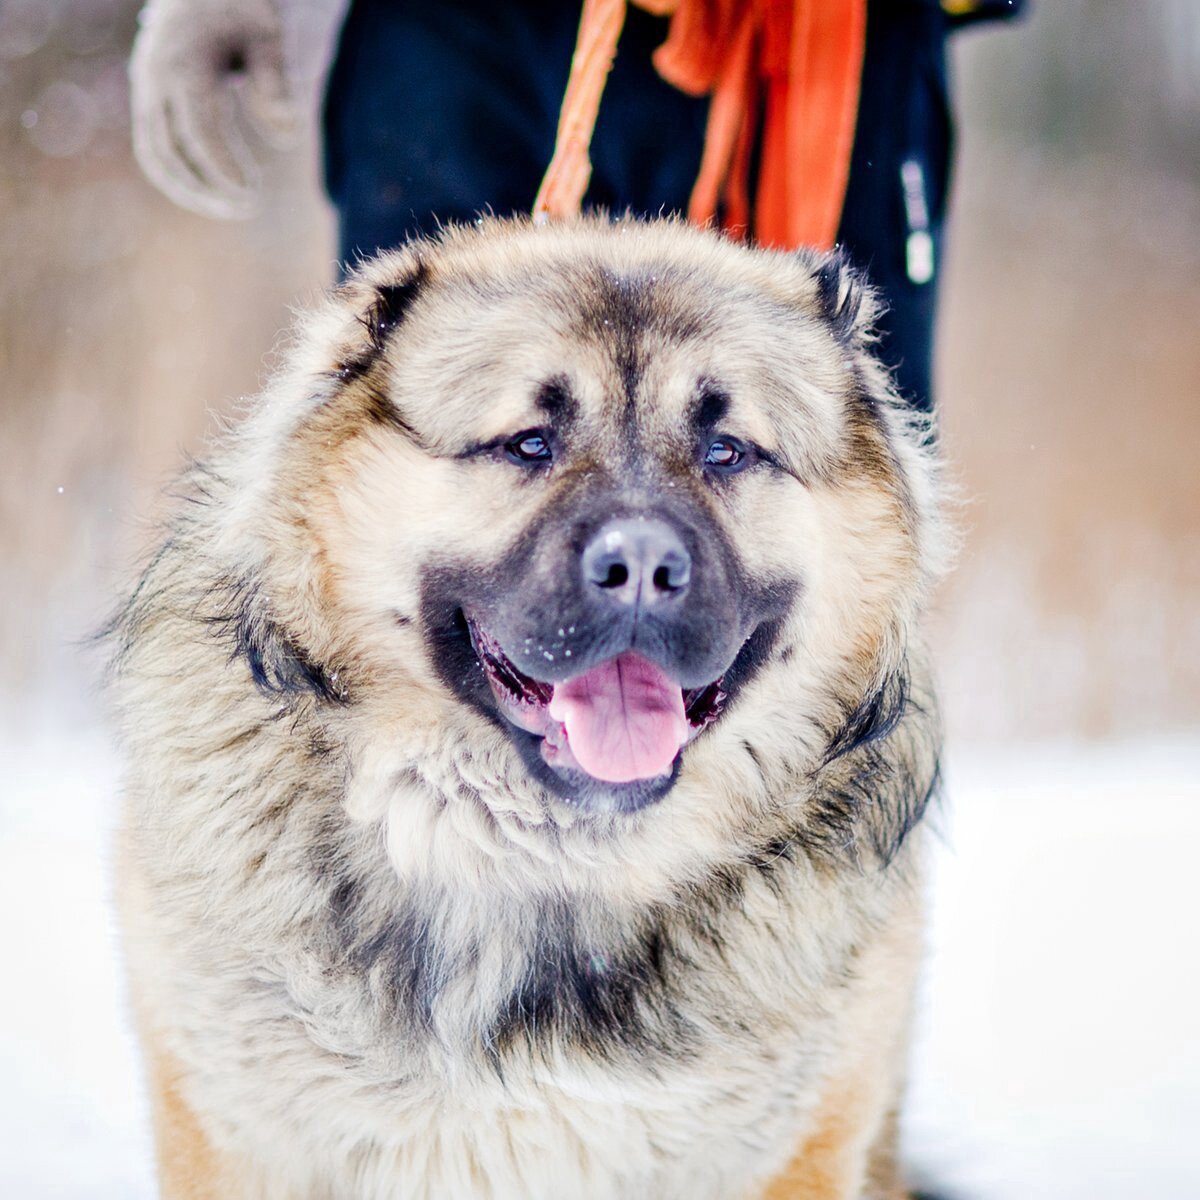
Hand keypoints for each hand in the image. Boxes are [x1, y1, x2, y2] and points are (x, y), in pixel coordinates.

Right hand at [129, 0, 297, 218]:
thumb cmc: (242, 7)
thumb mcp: (267, 36)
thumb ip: (274, 84)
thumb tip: (287, 138)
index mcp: (183, 62)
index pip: (199, 131)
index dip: (222, 168)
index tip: (251, 195)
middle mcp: (155, 78)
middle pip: (169, 151)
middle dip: (207, 189)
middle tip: (250, 208)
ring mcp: (146, 88)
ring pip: (155, 156)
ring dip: (190, 191)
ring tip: (232, 209)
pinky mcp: (148, 98)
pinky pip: (155, 148)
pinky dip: (180, 176)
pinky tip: (214, 193)